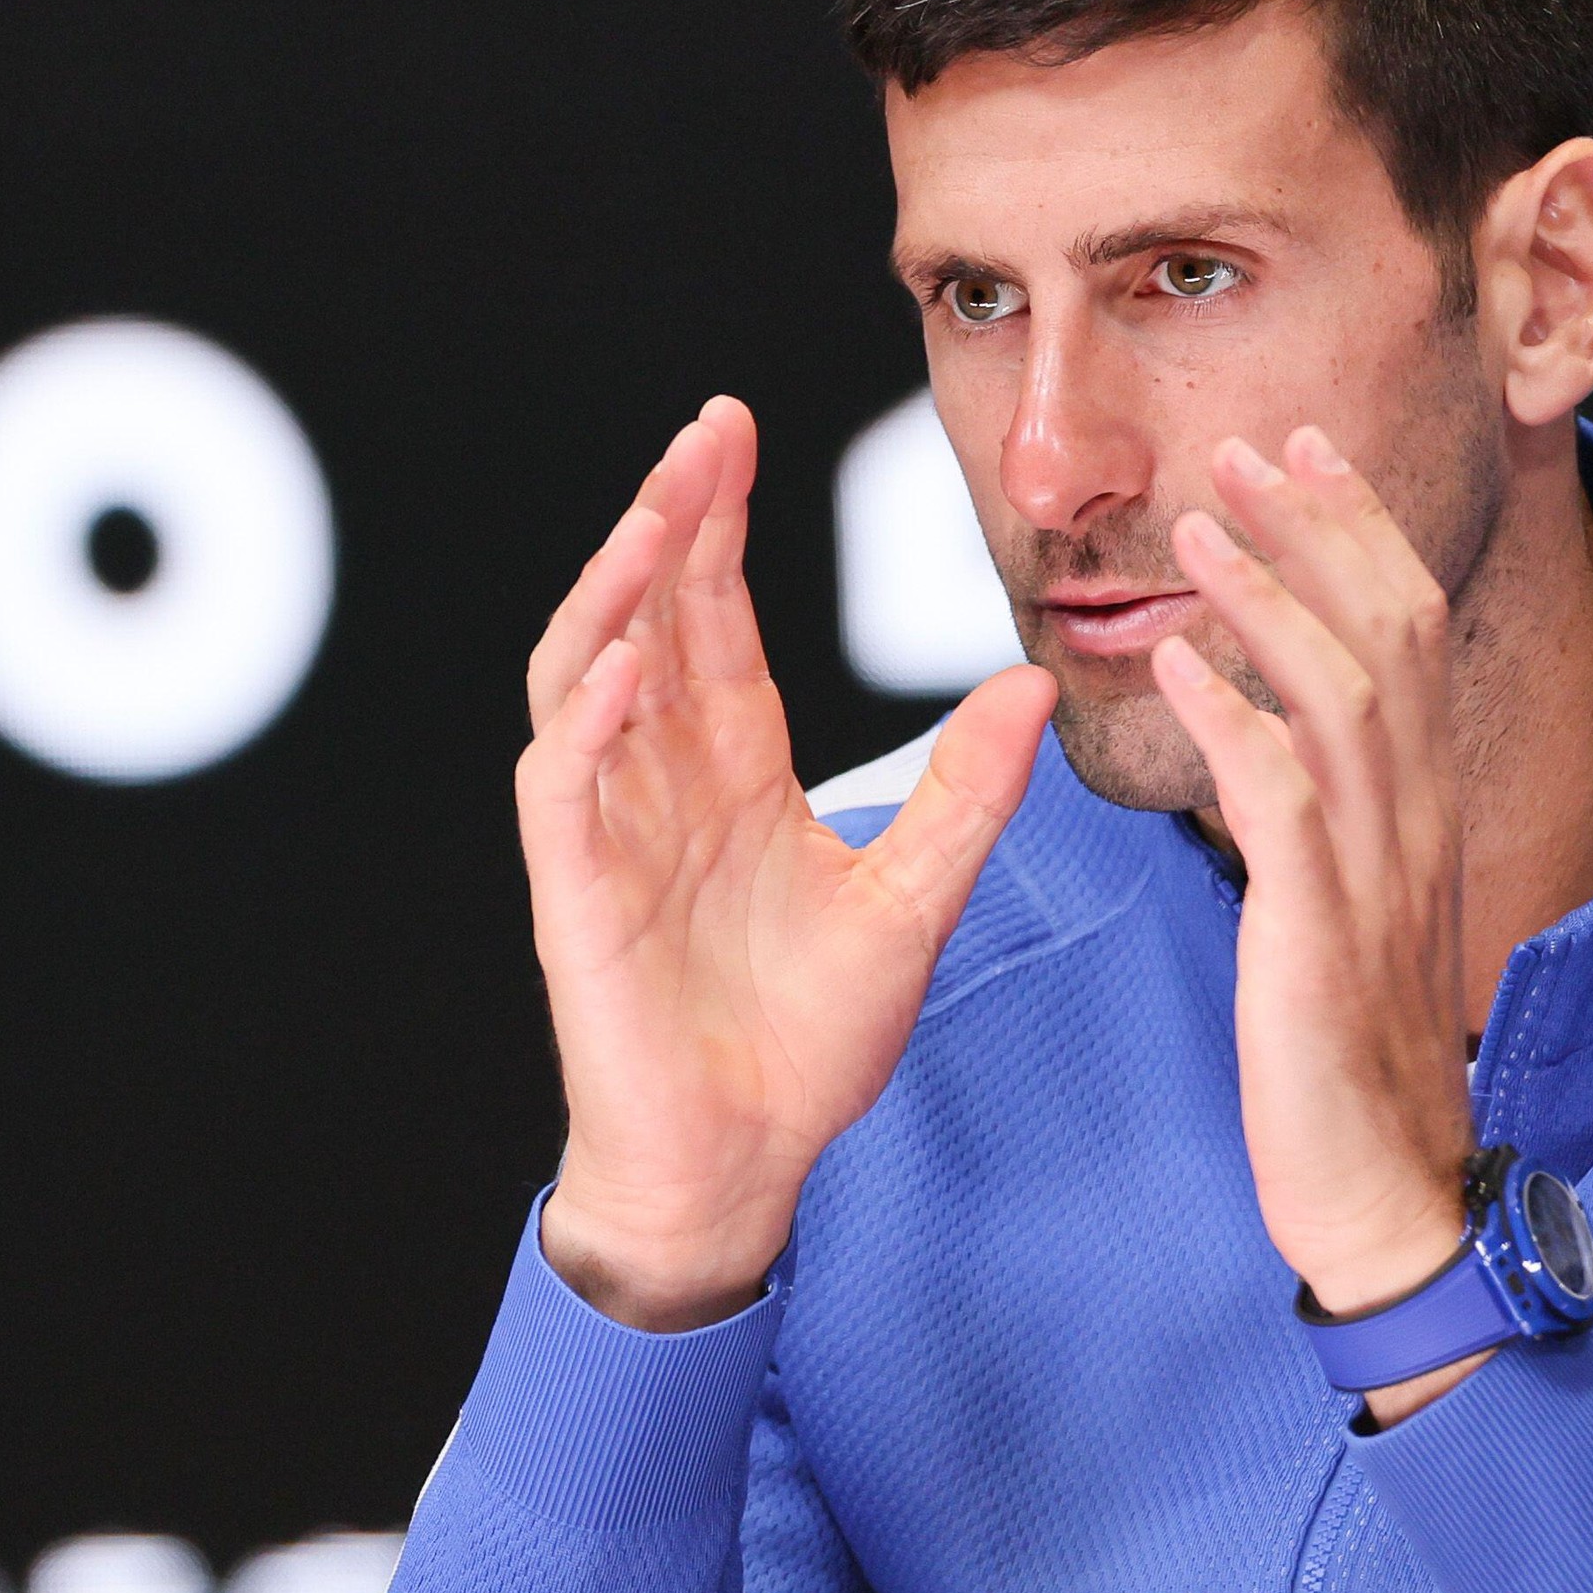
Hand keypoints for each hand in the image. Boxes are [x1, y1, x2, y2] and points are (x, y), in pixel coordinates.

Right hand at [518, 398, 1056, 1329]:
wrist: (744, 1163)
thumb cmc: (811, 1044)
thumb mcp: (917, 899)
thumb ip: (969, 792)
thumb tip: (1031, 681)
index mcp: (733, 770)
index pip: (715, 616)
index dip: (718, 523)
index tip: (735, 429)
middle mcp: (660, 779)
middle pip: (648, 614)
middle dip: (670, 518)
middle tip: (706, 428)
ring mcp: (608, 829)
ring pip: (585, 672)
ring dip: (614, 589)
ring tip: (657, 513)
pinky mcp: (576, 892)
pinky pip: (562, 781)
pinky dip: (587, 716)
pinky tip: (625, 659)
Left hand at [1149, 427, 1480, 1419]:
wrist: (1388, 1200)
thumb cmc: (1349, 1065)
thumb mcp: (1350, 915)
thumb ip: (1327, 819)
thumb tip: (1276, 737)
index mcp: (1418, 810)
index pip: (1405, 631)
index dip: (1355, 530)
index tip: (1298, 451)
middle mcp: (1414, 822)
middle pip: (1387, 631)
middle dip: (1318, 525)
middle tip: (1245, 443)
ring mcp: (1376, 876)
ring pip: (1340, 696)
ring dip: (1267, 598)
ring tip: (1193, 530)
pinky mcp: (1321, 937)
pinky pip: (1282, 805)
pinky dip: (1232, 723)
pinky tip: (1177, 669)